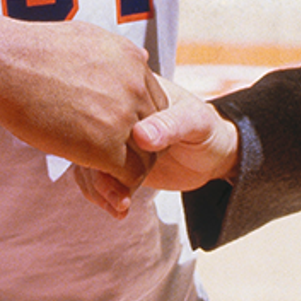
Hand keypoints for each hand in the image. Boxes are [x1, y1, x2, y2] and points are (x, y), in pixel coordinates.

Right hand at [0, 18, 167, 189]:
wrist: (3, 64)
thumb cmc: (30, 51)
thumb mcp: (85, 38)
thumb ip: (116, 55)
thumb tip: (140, 57)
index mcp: (132, 60)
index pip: (155, 103)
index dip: (137, 124)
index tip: (114, 135)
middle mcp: (136, 85)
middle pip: (154, 131)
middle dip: (136, 149)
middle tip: (111, 161)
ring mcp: (123, 115)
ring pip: (146, 156)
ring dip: (127, 170)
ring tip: (103, 175)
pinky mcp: (106, 145)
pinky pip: (128, 175)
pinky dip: (117, 184)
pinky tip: (96, 180)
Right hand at [75, 75, 238, 218]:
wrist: (212, 155)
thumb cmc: (207, 129)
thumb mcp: (195, 122)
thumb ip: (170, 126)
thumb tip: (140, 135)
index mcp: (132, 91)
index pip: (102, 106)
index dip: (97, 130)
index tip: (108, 159)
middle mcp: (118, 115)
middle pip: (88, 138)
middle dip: (96, 170)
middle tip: (117, 194)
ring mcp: (114, 140)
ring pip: (88, 162)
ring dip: (99, 187)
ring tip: (120, 205)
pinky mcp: (116, 163)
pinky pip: (96, 177)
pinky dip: (102, 195)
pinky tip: (119, 208)